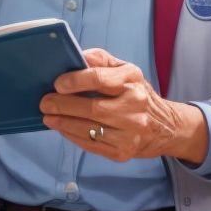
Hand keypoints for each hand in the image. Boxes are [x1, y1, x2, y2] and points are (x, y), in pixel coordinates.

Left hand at [39, 48, 207, 165]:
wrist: (165, 127)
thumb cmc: (136, 93)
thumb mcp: (124, 69)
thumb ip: (99, 60)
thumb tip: (74, 57)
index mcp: (133, 81)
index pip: (100, 79)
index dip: (75, 81)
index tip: (57, 84)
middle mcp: (135, 107)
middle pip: (92, 108)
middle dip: (63, 106)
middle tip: (45, 103)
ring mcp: (131, 132)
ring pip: (89, 129)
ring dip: (63, 123)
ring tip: (48, 117)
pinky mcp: (123, 152)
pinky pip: (91, 145)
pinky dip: (72, 136)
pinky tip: (62, 129)